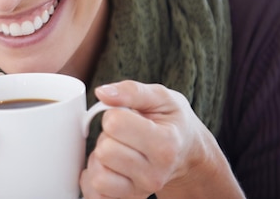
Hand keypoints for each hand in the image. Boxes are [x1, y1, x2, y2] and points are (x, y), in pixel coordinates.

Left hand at [80, 80, 210, 198]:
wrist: (186, 154)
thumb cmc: (171, 123)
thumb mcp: (161, 98)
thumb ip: (131, 91)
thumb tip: (102, 92)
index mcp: (165, 144)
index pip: (114, 123)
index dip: (114, 113)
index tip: (127, 115)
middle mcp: (155, 174)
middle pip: (104, 150)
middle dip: (107, 136)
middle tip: (124, 135)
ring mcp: (141, 191)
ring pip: (97, 175)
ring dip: (100, 159)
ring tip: (118, 150)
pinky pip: (94, 194)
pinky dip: (93, 178)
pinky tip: (109, 167)